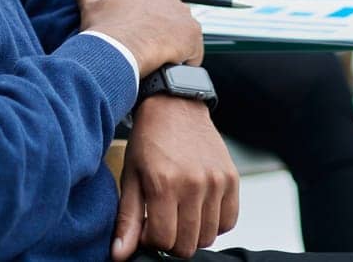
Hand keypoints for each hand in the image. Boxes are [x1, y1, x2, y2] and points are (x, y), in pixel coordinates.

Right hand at [74, 0, 202, 73]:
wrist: (117, 53)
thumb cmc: (104, 30)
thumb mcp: (91, 8)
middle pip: (176, 6)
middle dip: (166, 21)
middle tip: (149, 38)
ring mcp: (183, 15)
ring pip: (185, 28)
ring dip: (176, 40)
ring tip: (157, 56)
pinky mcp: (192, 35)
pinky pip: (194, 49)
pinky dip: (186, 58)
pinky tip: (170, 67)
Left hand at [112, 95, 238, 259]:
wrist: (176, 106)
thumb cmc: (150, 140)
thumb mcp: (131, 177)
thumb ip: (127, 220)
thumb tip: (120, 255)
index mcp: (164, 184)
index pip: (163, 241)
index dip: (152, 242)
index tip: (147, 228)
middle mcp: (194, 184)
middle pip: (188, 244)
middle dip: (172, 242)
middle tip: (163, 223)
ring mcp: (216, 181)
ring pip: (209, 236)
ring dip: (193, 233)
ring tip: (181, 214)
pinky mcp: (232, 177)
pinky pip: (229, 220)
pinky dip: (215, 223)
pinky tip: (200, 210)